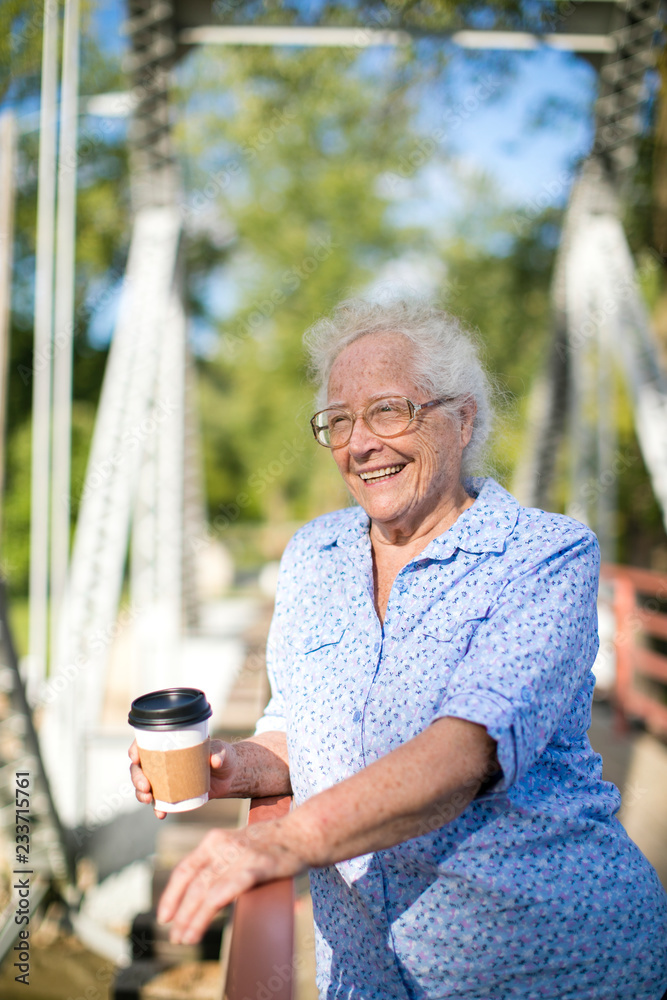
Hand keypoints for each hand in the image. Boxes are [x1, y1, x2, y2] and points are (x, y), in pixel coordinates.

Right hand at [128, 738, 237, 819]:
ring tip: (148, 799)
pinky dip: (158, 808)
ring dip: (141, 794)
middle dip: (137, 777)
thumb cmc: (224, 756)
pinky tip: (161, 814)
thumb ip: (220, 753)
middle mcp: (164, 761)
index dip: (136, 748)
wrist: (229, 776)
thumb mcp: (223, 751)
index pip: (147, 743)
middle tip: (145, 786)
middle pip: (140, 767)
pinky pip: (159, 802)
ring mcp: (166, 778)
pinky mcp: (172, 794)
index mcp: (171, 744)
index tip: (135, 756)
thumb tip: (215, 760)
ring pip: (145, 785)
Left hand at [156, 822, 305, 943]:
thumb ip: (221, 862)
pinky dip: (206, 912)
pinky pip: (224, 892)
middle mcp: (222, 845)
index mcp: (215, 840)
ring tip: (184, 938)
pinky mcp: (256, 866)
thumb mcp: (240, 845)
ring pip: (204, 891)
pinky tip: (198, 926)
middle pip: (192, 884)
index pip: (185, 869)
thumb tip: (202, 891)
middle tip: (174, 935)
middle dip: (180, 913)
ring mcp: (239, 855)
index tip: (164, 916)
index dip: (171, 895)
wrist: (304, 832)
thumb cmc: (273, 843)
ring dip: (190, 918)